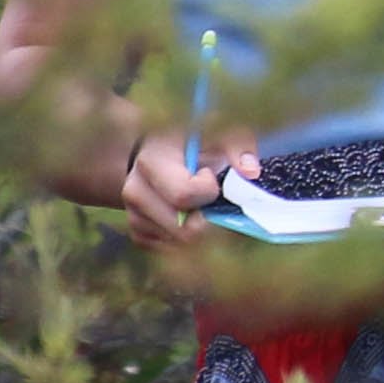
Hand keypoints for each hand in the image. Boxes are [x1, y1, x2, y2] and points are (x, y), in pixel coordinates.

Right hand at [119, 128, 253, 236]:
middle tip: (217, 201)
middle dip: (211, 221)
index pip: (183, 195)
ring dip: (202, 232)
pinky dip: (190, 240)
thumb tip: (250, 172)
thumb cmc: (197, 140)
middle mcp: (134, 190)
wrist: (163, 152)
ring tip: (204, 205)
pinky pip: (171, 250)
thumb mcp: (219, 132)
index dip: (208, 191)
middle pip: (182, 229)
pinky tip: (193, 217)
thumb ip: (237, 145)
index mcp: (151, 161)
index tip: (211, 175)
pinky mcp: (138, 233)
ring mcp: (133, 214)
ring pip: (179, 244)